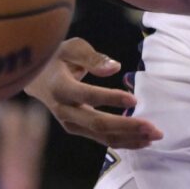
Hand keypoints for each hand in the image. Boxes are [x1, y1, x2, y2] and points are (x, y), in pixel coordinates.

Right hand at [25, 37, 162, 149]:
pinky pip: (101, 138)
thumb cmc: (56, 57)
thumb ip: (92, 57)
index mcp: (60, 87)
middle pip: (98, 124)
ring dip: (130, 138)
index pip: (87, 95)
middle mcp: (64, 110)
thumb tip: (115, 68)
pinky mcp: (78, 129)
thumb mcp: (71, 48)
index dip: (110, 99)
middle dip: (128, 127)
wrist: (34, 78)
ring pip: (102, 136)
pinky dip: (123, 140)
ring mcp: (70, 123)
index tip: (134, 99)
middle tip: (154, 129)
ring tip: (154, 136)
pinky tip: (142, 141)